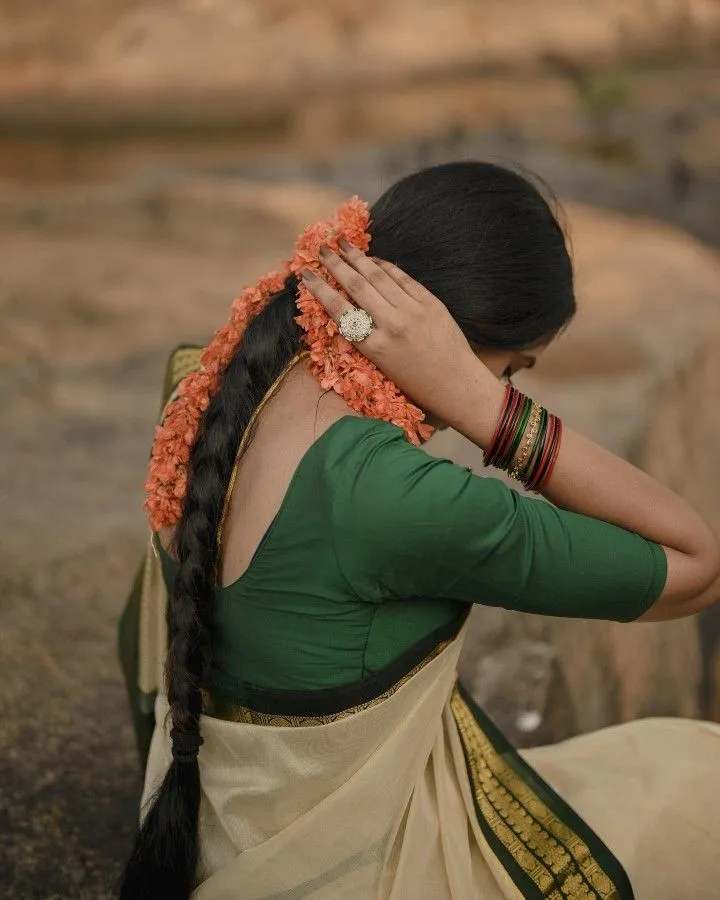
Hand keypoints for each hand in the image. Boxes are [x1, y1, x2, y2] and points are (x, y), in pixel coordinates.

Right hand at [302, 242, 500, 435]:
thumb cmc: (416, 383)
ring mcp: (413, 311)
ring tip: (343, 244)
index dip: (320, 289)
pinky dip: (385, 266)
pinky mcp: (430, 302)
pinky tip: (373, 259)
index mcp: (374, 347)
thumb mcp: (382, 366)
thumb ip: (366, 337)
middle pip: (357, 286)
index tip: (307, 274)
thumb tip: (348, 307)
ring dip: (358, 258)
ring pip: (379, 276)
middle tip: (322, 249)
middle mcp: (392, 325)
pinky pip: (402, 278)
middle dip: (336, 264)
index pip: (340, 310)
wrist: (456, 384)